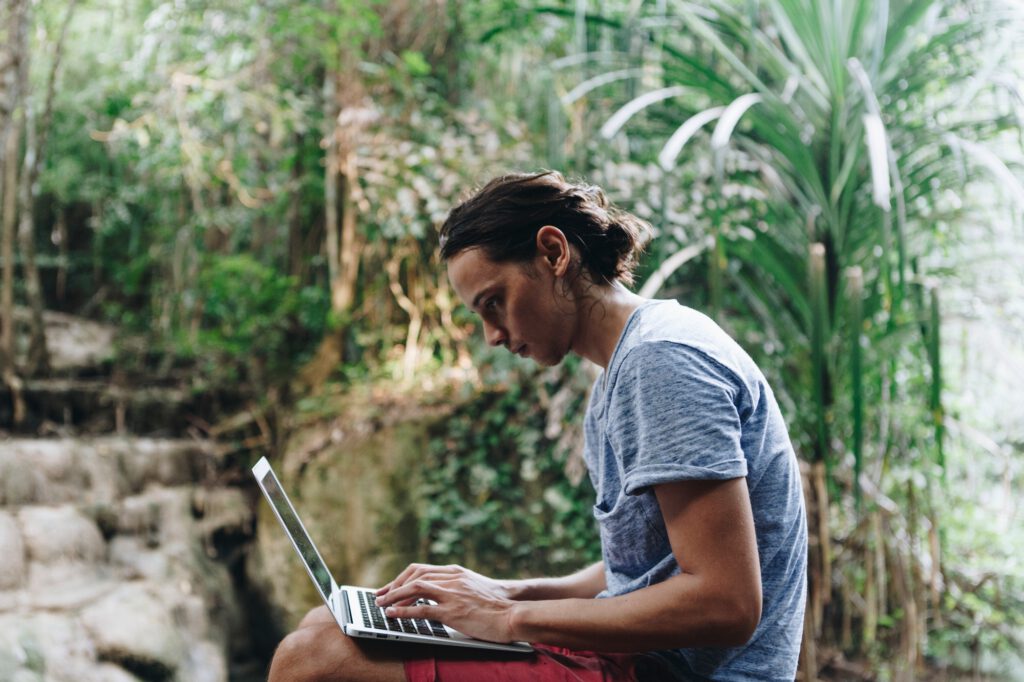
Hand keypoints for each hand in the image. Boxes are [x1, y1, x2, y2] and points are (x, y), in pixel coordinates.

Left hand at [374, 563, 518, 642]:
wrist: (513, 612)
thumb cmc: (496, 605)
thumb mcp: (473, 587)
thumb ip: (455, 586)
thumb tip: (437, 594)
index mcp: (456, 572)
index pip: (421, 569)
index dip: (401, 578)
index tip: (389, 587)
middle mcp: (452, 579)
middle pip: (414, 575)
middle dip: (393, 585)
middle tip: (379, 595)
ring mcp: (452, 594)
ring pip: (415, 588)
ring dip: (393, 595)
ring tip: (380, 604)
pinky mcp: (453, 611)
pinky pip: (422, 609)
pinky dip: (403, 611)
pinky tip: (393, 615)